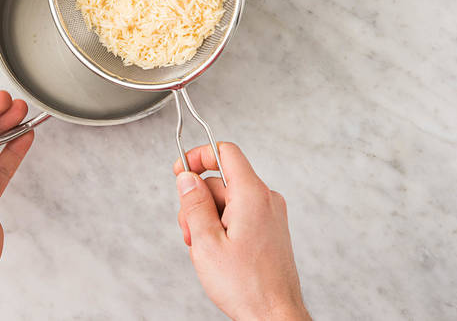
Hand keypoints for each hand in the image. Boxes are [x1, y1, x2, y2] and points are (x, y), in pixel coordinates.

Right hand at [174, 143, 309, 320]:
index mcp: (252, 195)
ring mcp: (269, 214)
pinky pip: (238, 214)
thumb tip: (187, 178)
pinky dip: (222, 227)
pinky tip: (218, 252)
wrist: (274, 315)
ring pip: (227, 201)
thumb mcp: (206, 242)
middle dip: (198, 202)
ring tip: (206, 249)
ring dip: (208, 219)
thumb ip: (194, 204)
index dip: (199, 155)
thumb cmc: (247, 286)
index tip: (182, 168)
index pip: (225, 152)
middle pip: (220, 181)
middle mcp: (265, 199)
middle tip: (191, 232)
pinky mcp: (269, 228)